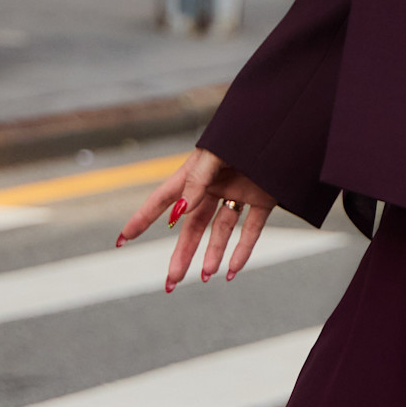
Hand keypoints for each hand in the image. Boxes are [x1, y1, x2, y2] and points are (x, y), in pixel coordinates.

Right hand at [117, 147, 277, 292]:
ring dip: (212, 255)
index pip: (162, 201)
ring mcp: (237, 194)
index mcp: (194, 173)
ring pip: (220, 232)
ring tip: (205, 277)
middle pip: (192, 227)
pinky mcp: (262, 199)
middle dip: (181, 254)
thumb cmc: (241, 133)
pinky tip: (233, 271)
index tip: (123, 240)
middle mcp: (212, 187)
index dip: (142, 220)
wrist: (282, 125)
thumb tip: (179, 215)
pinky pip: (251, 230)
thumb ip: (196, 183)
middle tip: (171, 281)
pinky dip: (243, 251)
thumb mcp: (213, 155)